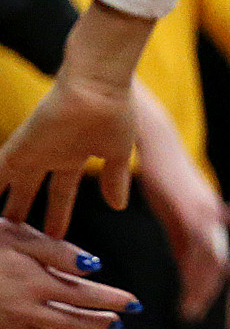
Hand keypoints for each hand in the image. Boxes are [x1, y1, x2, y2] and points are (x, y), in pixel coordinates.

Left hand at [0, 7, 149, 235]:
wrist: (98, 89)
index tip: (56, 236)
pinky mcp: (16, 150)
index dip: (59, 213)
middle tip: (13, 239)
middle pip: (30, 190)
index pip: (62, 191)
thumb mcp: (117, 152)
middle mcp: (51, 155)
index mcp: (76, 155)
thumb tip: (118, 205)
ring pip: (8, 186)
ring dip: (1, 208)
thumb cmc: (114, 114)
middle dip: (22, 213)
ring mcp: (32, 152)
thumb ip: (114, 178)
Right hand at [0, 219, 137, 328]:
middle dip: (98, 322)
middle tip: (117, 322)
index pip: (86, 296)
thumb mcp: (19, 235)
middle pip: (70, 322)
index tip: (134, 304)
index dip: (113, 300)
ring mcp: (3, 326)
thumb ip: (57, 252)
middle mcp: (22, 310)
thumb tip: (94, 267)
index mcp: (35, 283)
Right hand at [128, 84, 227, 320]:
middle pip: (220, 262)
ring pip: (213, 258)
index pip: (217, 256)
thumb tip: (183, 264)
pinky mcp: (194, 208)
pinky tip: (188, 286)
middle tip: (196, 316)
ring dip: (203, 287)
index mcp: (210, 215)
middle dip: (210, 292)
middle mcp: (214, 214)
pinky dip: (196, 269)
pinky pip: (200, 246)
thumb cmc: (157, 175)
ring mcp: (207, 211)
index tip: (199, 306)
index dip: (211, 283)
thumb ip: (179, 236)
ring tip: (191, 309)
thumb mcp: (170, 212)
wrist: (153, 143)